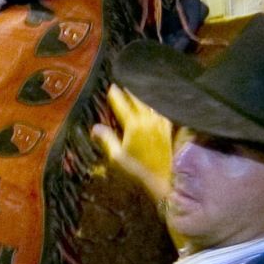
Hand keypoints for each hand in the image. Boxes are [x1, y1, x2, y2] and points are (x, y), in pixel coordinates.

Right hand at [90, 83, 173, 203]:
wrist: (161, 180)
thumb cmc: (135, 170)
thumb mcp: (116, 157)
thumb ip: (106, 140)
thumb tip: (95, 128)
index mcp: (133, 125)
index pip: (122, 105)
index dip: (115, 95)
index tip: (111, 87)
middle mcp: (148, 120)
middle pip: (137, 99)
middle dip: (129, 90)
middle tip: (123, 83)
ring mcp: (160, 123)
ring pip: (150, 103)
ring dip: (143, 95)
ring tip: (138, 89)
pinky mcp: (168, 129)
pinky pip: (162, 110)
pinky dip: (156, 104)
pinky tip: (154, 104)